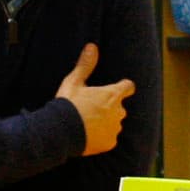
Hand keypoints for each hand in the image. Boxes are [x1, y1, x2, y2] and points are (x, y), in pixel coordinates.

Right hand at [57, 43, 134, 157]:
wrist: (61, 132)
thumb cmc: (68, 105)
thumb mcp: (74, 82)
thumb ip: (85, 65)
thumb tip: (92, 46)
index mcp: (112, 95)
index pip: (128, 87)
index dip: (123, 86)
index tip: (118, 87)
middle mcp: (118, 112)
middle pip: (120, 107)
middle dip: (110, 107)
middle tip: (92, 108)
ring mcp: (115, 128)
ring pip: (114, 123)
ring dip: (106, 122)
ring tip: (88, 122)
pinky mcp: (110, 143)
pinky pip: (109, 138)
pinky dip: (102, 137)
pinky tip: (88, 135)